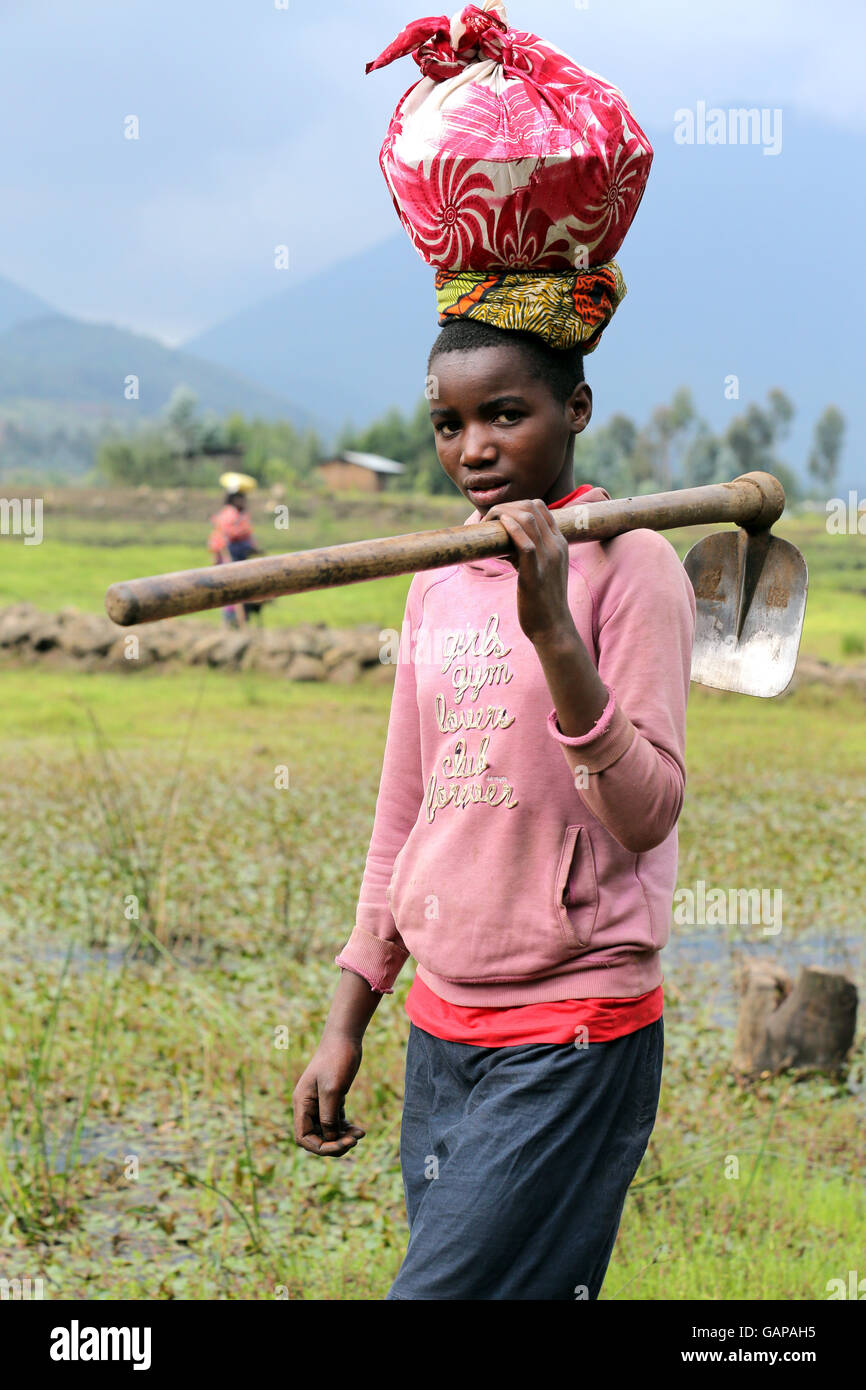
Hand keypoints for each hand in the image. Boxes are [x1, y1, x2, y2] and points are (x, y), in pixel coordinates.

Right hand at [292, 1034, 365, 1157]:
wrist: (345, 1038)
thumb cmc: (336, 1060)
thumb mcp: (333, 1090)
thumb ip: (329, 1116)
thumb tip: (330, 1138)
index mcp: (302, 1104)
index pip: (303, 1138)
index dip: (320, 1147)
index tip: (341, 1144)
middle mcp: (308, 1106)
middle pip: (316, 1137)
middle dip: (334, 1143)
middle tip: (354, 1141)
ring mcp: (320, 1103)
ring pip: (328, 1131)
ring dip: (342, 1137)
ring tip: (360, 1134)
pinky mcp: (333, 1098)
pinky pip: (336, 1122)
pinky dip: (346, 1128)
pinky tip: (360, 1130)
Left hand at [484, 499, 573, 644]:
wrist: (553, 627)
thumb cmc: (542, 600)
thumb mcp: (540, 568)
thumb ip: (527, 552)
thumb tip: (505, 540)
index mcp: (560, 543)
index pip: (540, 507)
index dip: (515, 505)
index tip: (498, 516)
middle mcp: (556, 547)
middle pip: (532, 507)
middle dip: (506, 506)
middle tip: (487, 520)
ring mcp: (547, 559)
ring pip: (528, 519)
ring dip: (502, 514)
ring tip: (487, 523)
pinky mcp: (535, 574)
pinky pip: (524, 544)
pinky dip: (510, 529)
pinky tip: (497, 528)